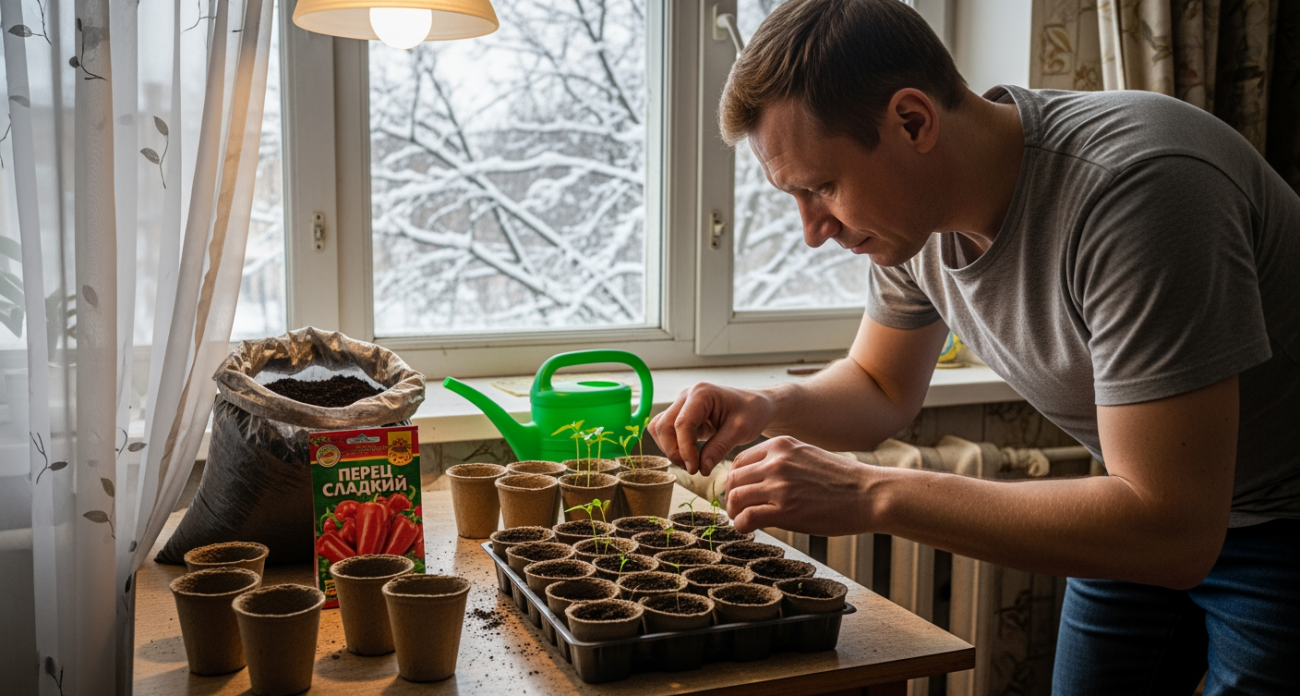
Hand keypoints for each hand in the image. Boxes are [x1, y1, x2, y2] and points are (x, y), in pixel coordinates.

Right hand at [648, 382, 774, 474]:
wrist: (756, 406)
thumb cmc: (752, 412)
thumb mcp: (741, 430)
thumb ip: (719, 448)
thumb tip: (701, 469)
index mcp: (702, 393)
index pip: (682, 423)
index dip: (684, 449)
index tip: (694, 469)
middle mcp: (687, 396)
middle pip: (664, 426)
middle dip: (674, 451)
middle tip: (693, 469)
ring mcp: (682, 404)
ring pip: (660, 429)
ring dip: (670, 449)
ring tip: (691, 464)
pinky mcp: (682, 415)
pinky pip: (665, 431)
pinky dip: (671, 446)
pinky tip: (688, 456)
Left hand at [724, 436, 873, 535]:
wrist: (870, 495)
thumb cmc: (843, 480)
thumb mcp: (808, 456)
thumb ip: (783, 462)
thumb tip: (760, 479)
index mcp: (782, 446)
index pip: (740, 460)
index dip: (735, 479)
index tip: (739, 492)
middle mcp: (777, 462)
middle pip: (734, 479)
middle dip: (731, 496)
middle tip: (736, 509)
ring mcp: (780, 486)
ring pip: (736, 497)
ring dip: (734, 512)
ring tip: (741, 520)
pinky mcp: (785, 511)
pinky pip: (747, 517)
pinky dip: (741, 525)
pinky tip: (747, 530)